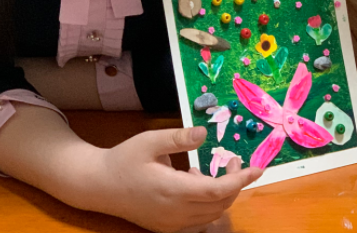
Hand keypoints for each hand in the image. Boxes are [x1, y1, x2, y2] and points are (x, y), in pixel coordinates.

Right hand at [65, 126, 261, 232]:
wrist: (99, 186)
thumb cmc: (124, 160)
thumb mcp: (149, 141)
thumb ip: (178, 138)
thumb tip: (205, 133)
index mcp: (172, 190)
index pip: (218, 191)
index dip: (240, 180)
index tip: (257, 168)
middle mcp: (175, 212)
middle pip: (220, 205)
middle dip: (235, 183)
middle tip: (231, 161)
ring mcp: (171, 224)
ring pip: (212, 215)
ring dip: (222, 194)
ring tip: (207, 170)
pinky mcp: (167, 228)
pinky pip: (199, 221)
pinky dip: (208, 205)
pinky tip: (195, 185)